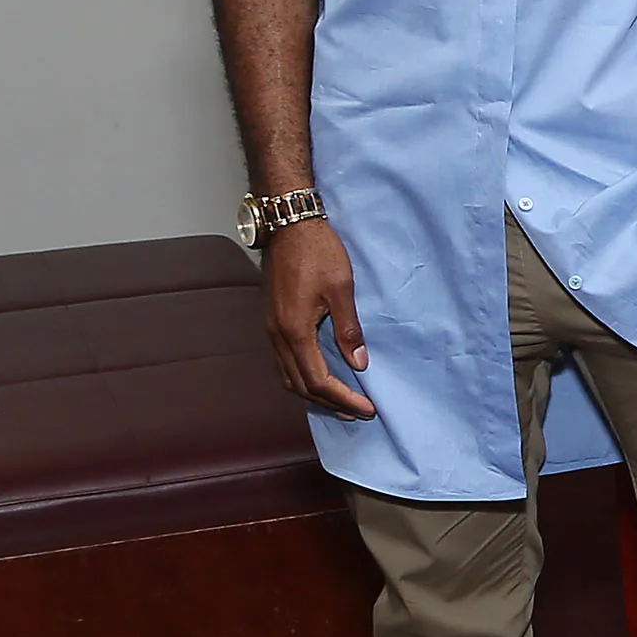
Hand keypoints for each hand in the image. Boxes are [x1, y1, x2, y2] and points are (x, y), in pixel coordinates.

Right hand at [261, 219, 375, 418]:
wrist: (289, 225)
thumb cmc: (318, 252)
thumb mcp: (341, 289)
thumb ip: (349, 329)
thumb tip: (359, 363)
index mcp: (295, 330)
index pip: (317, 381)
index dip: (342, 399)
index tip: (365, 408)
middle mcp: (277, 335)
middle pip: (300, 385)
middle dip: (330, 403)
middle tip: (358, 411)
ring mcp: (271, 328)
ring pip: (288, 375)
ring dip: (314, 393)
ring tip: (341, 401)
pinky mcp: (272, 320)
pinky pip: (283, 361)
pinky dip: (302, 376)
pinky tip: (319, 375)